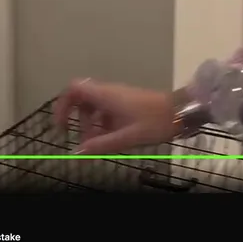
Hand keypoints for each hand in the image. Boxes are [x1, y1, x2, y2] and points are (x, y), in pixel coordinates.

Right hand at [53, 79, 176, 154]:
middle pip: (82, 99)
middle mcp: (109, 92)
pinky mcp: (127, 103)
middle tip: (80, 140)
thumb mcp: (126, 137)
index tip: (61, 125)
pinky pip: (107, 111)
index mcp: (106, 95)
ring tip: (96, 144)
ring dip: (90, 124)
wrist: (182, 112)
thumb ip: (101, 145)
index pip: (73, 89)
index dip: (62, 105)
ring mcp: (119, 97)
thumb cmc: (155, 122)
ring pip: (94, 106)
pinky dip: (103, 124)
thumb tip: (77, 153)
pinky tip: (110, 139)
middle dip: (76, 119)